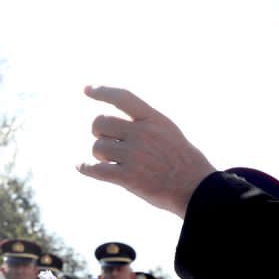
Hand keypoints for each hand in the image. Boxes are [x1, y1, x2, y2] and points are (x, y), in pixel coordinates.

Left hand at [77, 86, 215, 216]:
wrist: (196, 189)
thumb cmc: (182, 161)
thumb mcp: (168, 131)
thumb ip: (145, 122)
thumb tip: (114, 121)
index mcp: (153, 119)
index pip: (122, 97)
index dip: (102, 92)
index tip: (87, 89)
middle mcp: (142, 133)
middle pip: (100, 123)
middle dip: (98, 132)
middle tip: (106, 141)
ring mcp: (134, 155)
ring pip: (97, 148)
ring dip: (100, 155)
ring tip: (111, 161)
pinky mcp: (128, 177)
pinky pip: (96, 170)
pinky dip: (86, 169)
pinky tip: (81, 167)